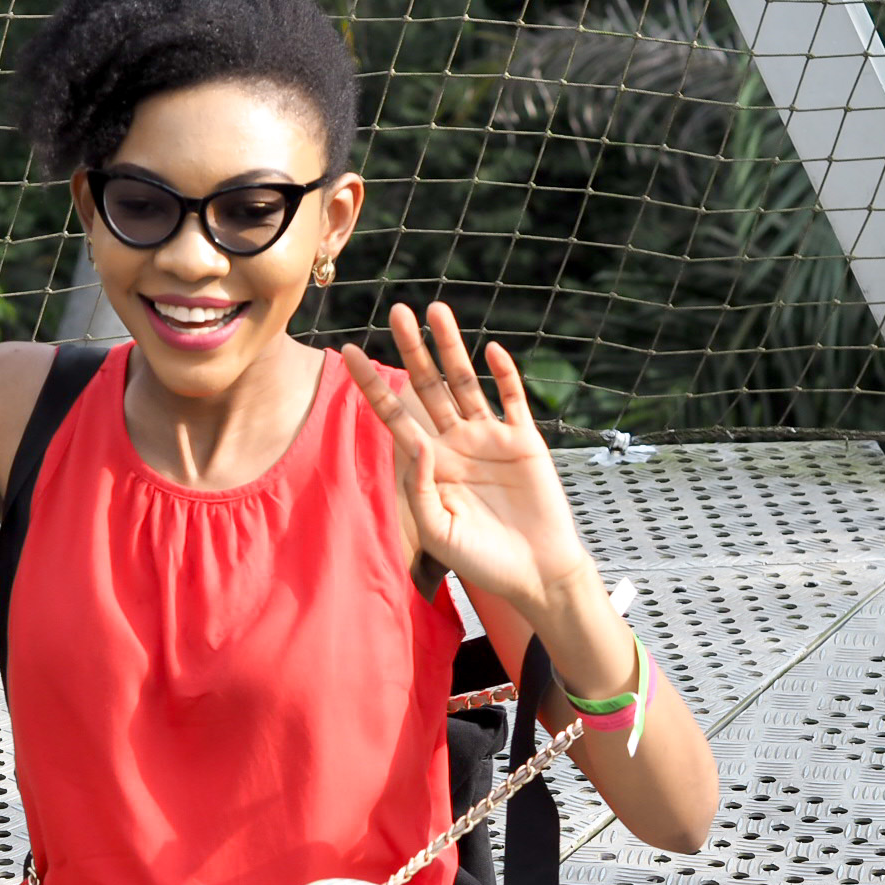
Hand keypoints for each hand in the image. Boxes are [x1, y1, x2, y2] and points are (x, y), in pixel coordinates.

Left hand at [340, 301, 593, 613]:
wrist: (535, 573)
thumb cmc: (482, 561)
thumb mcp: (438, 532)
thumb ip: (422, 489)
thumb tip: (418, 441)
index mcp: (430, 464)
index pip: (394, 416)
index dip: (372, 385)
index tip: (349, 353)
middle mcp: (456, 443)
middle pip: (428, 387)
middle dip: (412, 350)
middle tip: (397, 312)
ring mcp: (490, 439)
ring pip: (466, 383)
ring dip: (452, 348)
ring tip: (437, 311)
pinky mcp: (524, 442)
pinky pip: (512, 401)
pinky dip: (503, 376)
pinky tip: (490, 350)